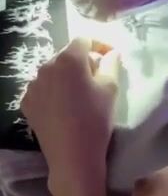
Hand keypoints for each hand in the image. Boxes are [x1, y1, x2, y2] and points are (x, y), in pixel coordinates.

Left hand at [21, 38, 118, 195]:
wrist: (72, 156)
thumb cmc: (96, 119)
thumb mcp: (111, 89)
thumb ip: (111, 64)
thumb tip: (111, 53)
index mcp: (69, 59)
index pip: (84, 40)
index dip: (100, 45)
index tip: (110, 58)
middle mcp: (46, 66)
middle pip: (67, 55)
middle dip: (83, 62)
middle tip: (98, 78)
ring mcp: (33, 84)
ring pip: (53, 72)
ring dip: (67, 77)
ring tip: (79, 95)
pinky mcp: (27, 102)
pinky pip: (43, 88)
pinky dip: (54, 91)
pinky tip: (64, 107)